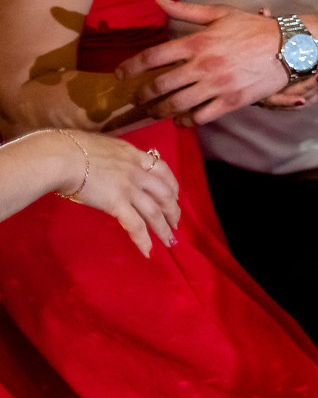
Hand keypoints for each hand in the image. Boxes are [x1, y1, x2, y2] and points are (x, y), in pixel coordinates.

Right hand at [49, 131, 181, 254]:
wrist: (61, 156)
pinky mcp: (117, 203)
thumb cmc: (72, 148)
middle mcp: (137, 171)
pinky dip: (143, 239)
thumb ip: (111, 157)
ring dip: (164, 229)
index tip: (175, 196)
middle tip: (176, 223)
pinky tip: (148, 251)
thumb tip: (106, 164)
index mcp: (134, 155)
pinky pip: (135, 225)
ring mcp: (129, 188)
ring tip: (170, 241)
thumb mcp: (102, 146)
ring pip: (155, 212)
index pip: (162, 170)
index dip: (172, 185)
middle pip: (165, 193)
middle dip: (173, 210)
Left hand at [119, 0, 292, 125]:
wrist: (290, 47)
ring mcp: (217, 86)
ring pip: (176, 104)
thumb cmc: (254, 28)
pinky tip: (182, 119)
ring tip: (155, 111)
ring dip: (160, 110)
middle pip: (159, 85)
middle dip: (142, 94)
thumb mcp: (221, 14)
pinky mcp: (231, 101)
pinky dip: (186, 121)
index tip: (119, 75)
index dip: (130, 67)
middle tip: (136, 98)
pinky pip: (200, 116)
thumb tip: (158, 2)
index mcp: (197, 42)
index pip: (153, 57)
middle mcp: (202, 65)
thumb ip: (187, 10)